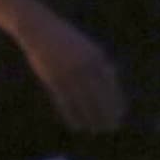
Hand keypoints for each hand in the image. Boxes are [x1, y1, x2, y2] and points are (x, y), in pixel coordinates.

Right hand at [12, 8, 125, 132]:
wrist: (39, 28)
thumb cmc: (65, 38)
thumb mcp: (87, 46)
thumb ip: (100, 61)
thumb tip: (114, 75)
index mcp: (96, 57)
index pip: (110, 85)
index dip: (116, 102)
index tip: (120, 116)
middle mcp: (84, 65)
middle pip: (99, 96)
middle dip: (106, 114)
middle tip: (111, 128)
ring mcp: (68, 72)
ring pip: (82, 102)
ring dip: (90, 118)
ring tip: (95, 130)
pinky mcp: (53, 78)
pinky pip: (65, 102)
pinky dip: (72, 116)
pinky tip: (77, 126)